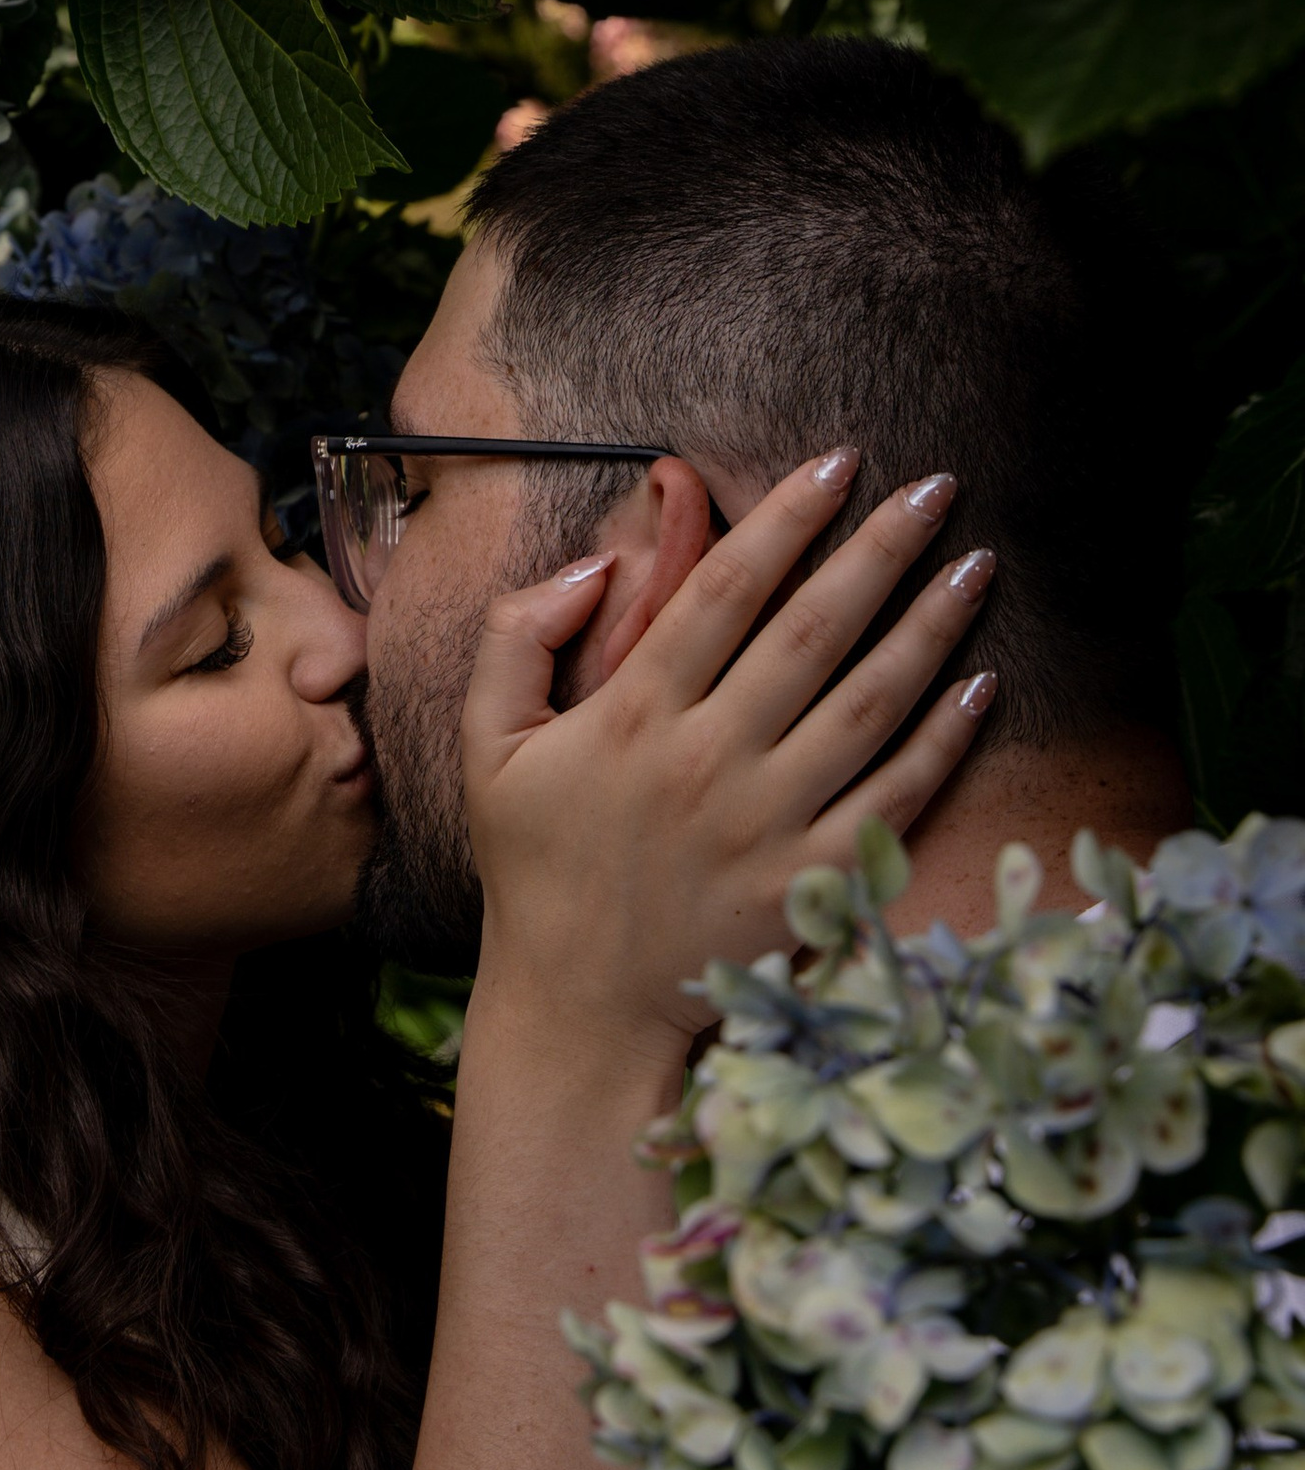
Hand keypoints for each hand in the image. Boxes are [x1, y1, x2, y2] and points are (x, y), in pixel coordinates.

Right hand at [460, 450, 994, 1068]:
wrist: (578, 1007)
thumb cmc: (536, 862)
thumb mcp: (486, 740)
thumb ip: (517, 635)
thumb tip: (593, 565)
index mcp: (633, 713)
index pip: (723, 590)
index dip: (785, 518)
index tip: (840, 462)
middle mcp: (708, 760)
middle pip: (814, 631)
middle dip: (882, 548)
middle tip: (938, 486)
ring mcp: (768, 826)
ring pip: (870, 705)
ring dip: (932, 627)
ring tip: (978, 563)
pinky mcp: (813, 886)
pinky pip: (896, 799)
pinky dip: (945, 741)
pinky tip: (983, 685)